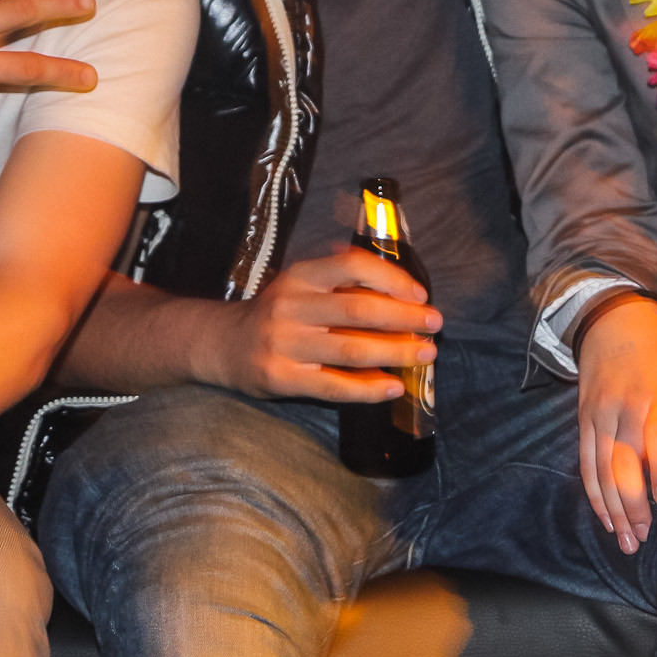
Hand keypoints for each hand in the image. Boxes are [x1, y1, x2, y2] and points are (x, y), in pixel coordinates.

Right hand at [211, 249, 440, 400]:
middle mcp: (291, 307)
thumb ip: (339, 277)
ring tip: (425, 354)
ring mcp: (285, 344)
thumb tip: (396, 277)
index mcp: (301, 276)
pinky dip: (368, 389)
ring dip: (395, 353)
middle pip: (358, 311)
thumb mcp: (300, 284)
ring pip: (351, 350)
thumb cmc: (275, 313)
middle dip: (404, 318)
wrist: (221, 344)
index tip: (419, 294)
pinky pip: (334, 387)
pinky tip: (393, 388)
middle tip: (435, 324)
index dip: (391, 278)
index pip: (351, 266)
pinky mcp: (282, 378)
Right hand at [574, 296, 656, 552]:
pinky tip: (607, 519)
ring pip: (601, 469)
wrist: (614, 322)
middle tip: (647, 536)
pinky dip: (594, 494)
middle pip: (623, 461)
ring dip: (613, 508)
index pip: (656, 434)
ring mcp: (602, 415)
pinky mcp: (586, 420)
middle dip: (632, 502)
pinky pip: (586, 463)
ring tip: (628, 541)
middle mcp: (627, 406)